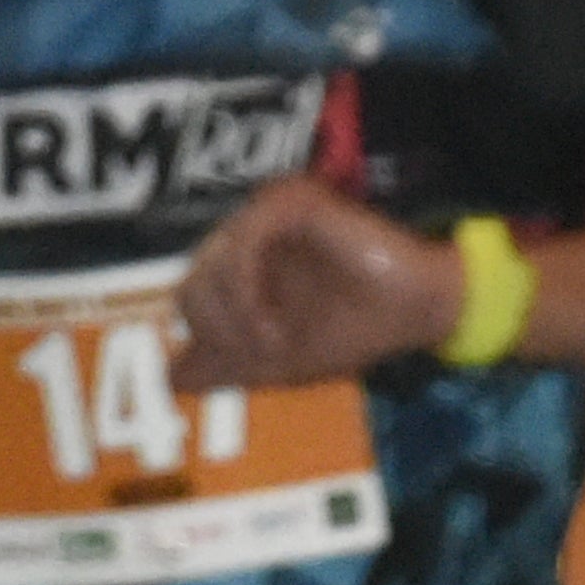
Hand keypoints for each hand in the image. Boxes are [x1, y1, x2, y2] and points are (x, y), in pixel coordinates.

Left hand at [172, 178, 455, 390]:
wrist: (415, 312)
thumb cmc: (354, 329)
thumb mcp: (279, 363)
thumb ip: (225, 366)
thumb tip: (170, 381)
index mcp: (242, 267)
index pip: (190, 300)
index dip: (209, 340)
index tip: (253, 364)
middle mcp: (248, 236)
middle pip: (190, 286)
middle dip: (219, 331)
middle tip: (263, 353)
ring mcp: (267, 216)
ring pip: (209, 265)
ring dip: (234, 316)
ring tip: (272, 343)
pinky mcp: (291, 204)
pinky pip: (241, 243)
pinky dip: (246, 290)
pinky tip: (273, 323)